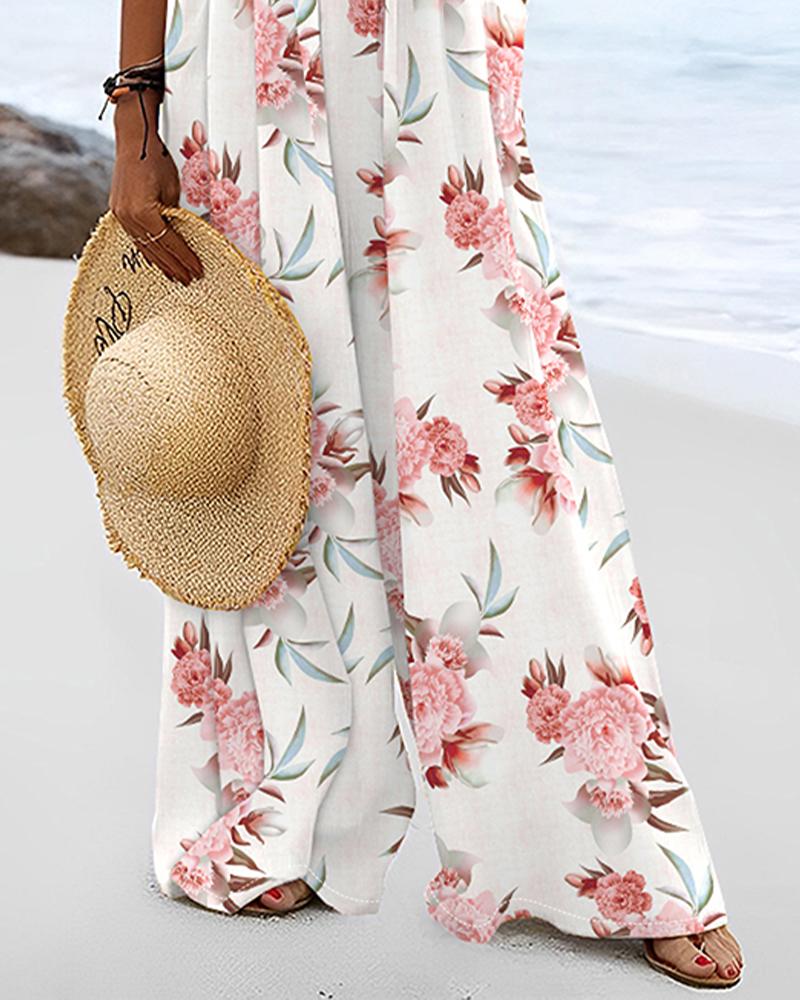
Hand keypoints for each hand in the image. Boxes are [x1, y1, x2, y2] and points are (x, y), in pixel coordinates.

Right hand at [109, 92, 202, 283]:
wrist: (134, 141)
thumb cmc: (156, 160)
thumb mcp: (172, 190)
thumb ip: (175, 216)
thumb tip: (183, 236)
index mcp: (143, 212)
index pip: (170, 243)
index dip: (185, 258)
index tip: (198, 270)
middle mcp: (128, 217)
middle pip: (156, 250)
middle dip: (175, 266)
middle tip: (189, 280)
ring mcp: (120, 216)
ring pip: (144, 247)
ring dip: (161, 263)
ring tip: (175, 276)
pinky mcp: (118, 213)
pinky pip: (135, 238)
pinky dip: (148, 250)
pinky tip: (157, 260)